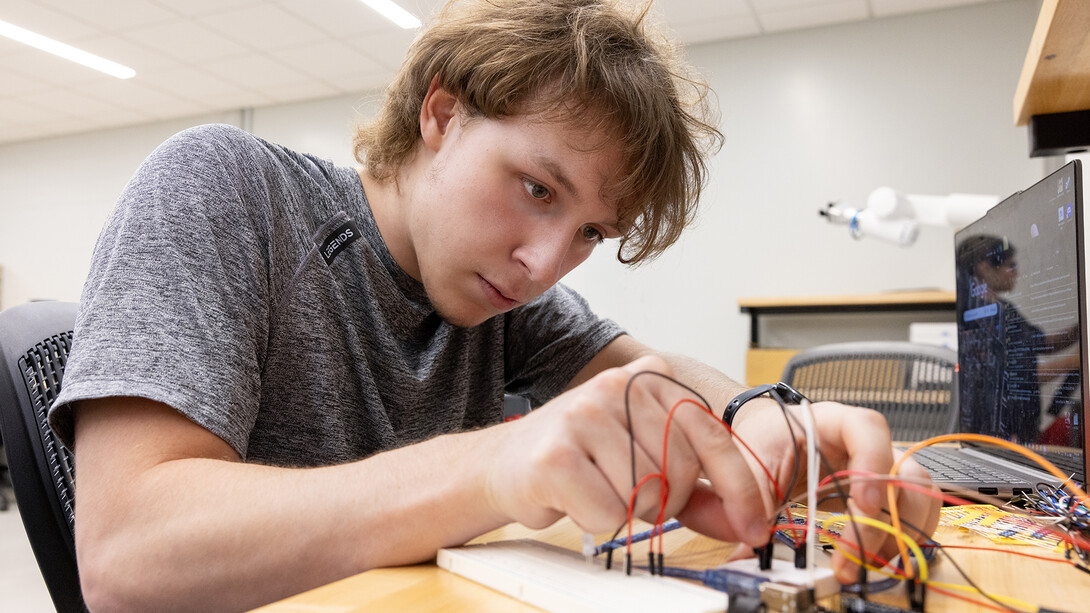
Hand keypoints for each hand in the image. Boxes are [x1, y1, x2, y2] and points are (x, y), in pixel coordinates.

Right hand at [484, 355, 770, 544]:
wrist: (504, 463)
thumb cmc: (580, 460)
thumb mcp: (646, 459)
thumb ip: (698, 486)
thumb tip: (747, 518)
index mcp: (647, 378)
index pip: (712, 435)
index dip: (741, 487)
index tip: (755, 524)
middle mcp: (617, 385)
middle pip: (682, 471)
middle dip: (664, 501)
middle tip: (627, 492)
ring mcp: (583, 415)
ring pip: (645, 497)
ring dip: (624, 512)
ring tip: (595, 488)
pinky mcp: (556, 454)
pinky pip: (607, 513)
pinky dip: (595, 521)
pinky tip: (572, 496)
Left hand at [679, 400, 941, 582]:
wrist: (761, 439)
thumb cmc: (759, 441)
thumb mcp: (747, 464)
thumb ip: (749, 498)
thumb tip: (751, 544)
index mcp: (830, 422)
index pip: (868, 429)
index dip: (873, 465)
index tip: (862, 503)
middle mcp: (863, 444)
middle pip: (903, 474)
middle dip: (886, 521)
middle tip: (854, 556)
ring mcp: (877, 470)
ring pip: (916, 498)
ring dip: (899, 535)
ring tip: (862, 564)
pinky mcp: (878, 495)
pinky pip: (908, 515)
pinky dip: (898, 541)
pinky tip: (869, 560)